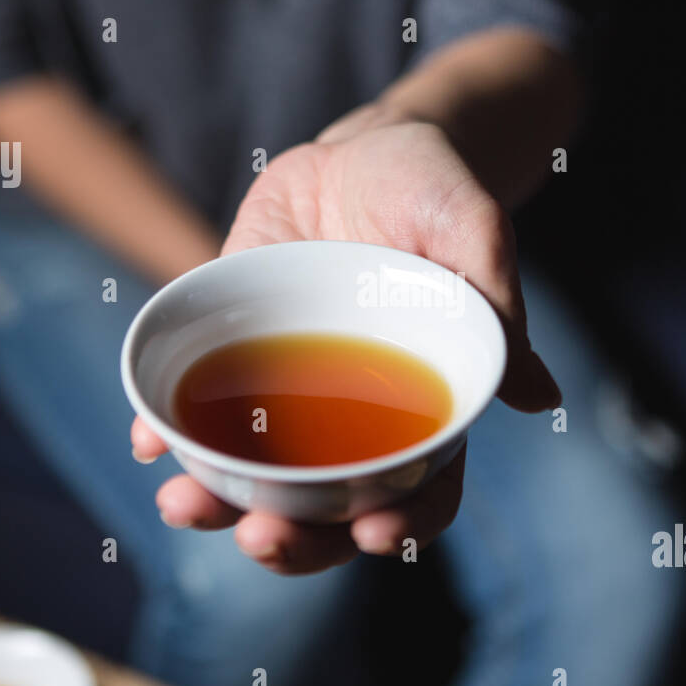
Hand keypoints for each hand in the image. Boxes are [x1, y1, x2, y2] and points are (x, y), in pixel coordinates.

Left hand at [131, 106, 560, 573]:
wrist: (364, 145)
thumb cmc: (434, 190)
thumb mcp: (474, 230)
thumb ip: (498, 303)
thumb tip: (539, 397)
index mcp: (419, 403)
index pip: (418, 490)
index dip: (400, 522)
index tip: (373, 532)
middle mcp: (351, 413)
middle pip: (324, 506)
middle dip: (292, 539)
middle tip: (261, 539)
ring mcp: (286, 387)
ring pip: (252, 473)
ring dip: (216, 503)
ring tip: (183, 504)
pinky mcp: (229, 347)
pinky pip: (194, 404)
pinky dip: (166, 430)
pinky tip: (146, 441)